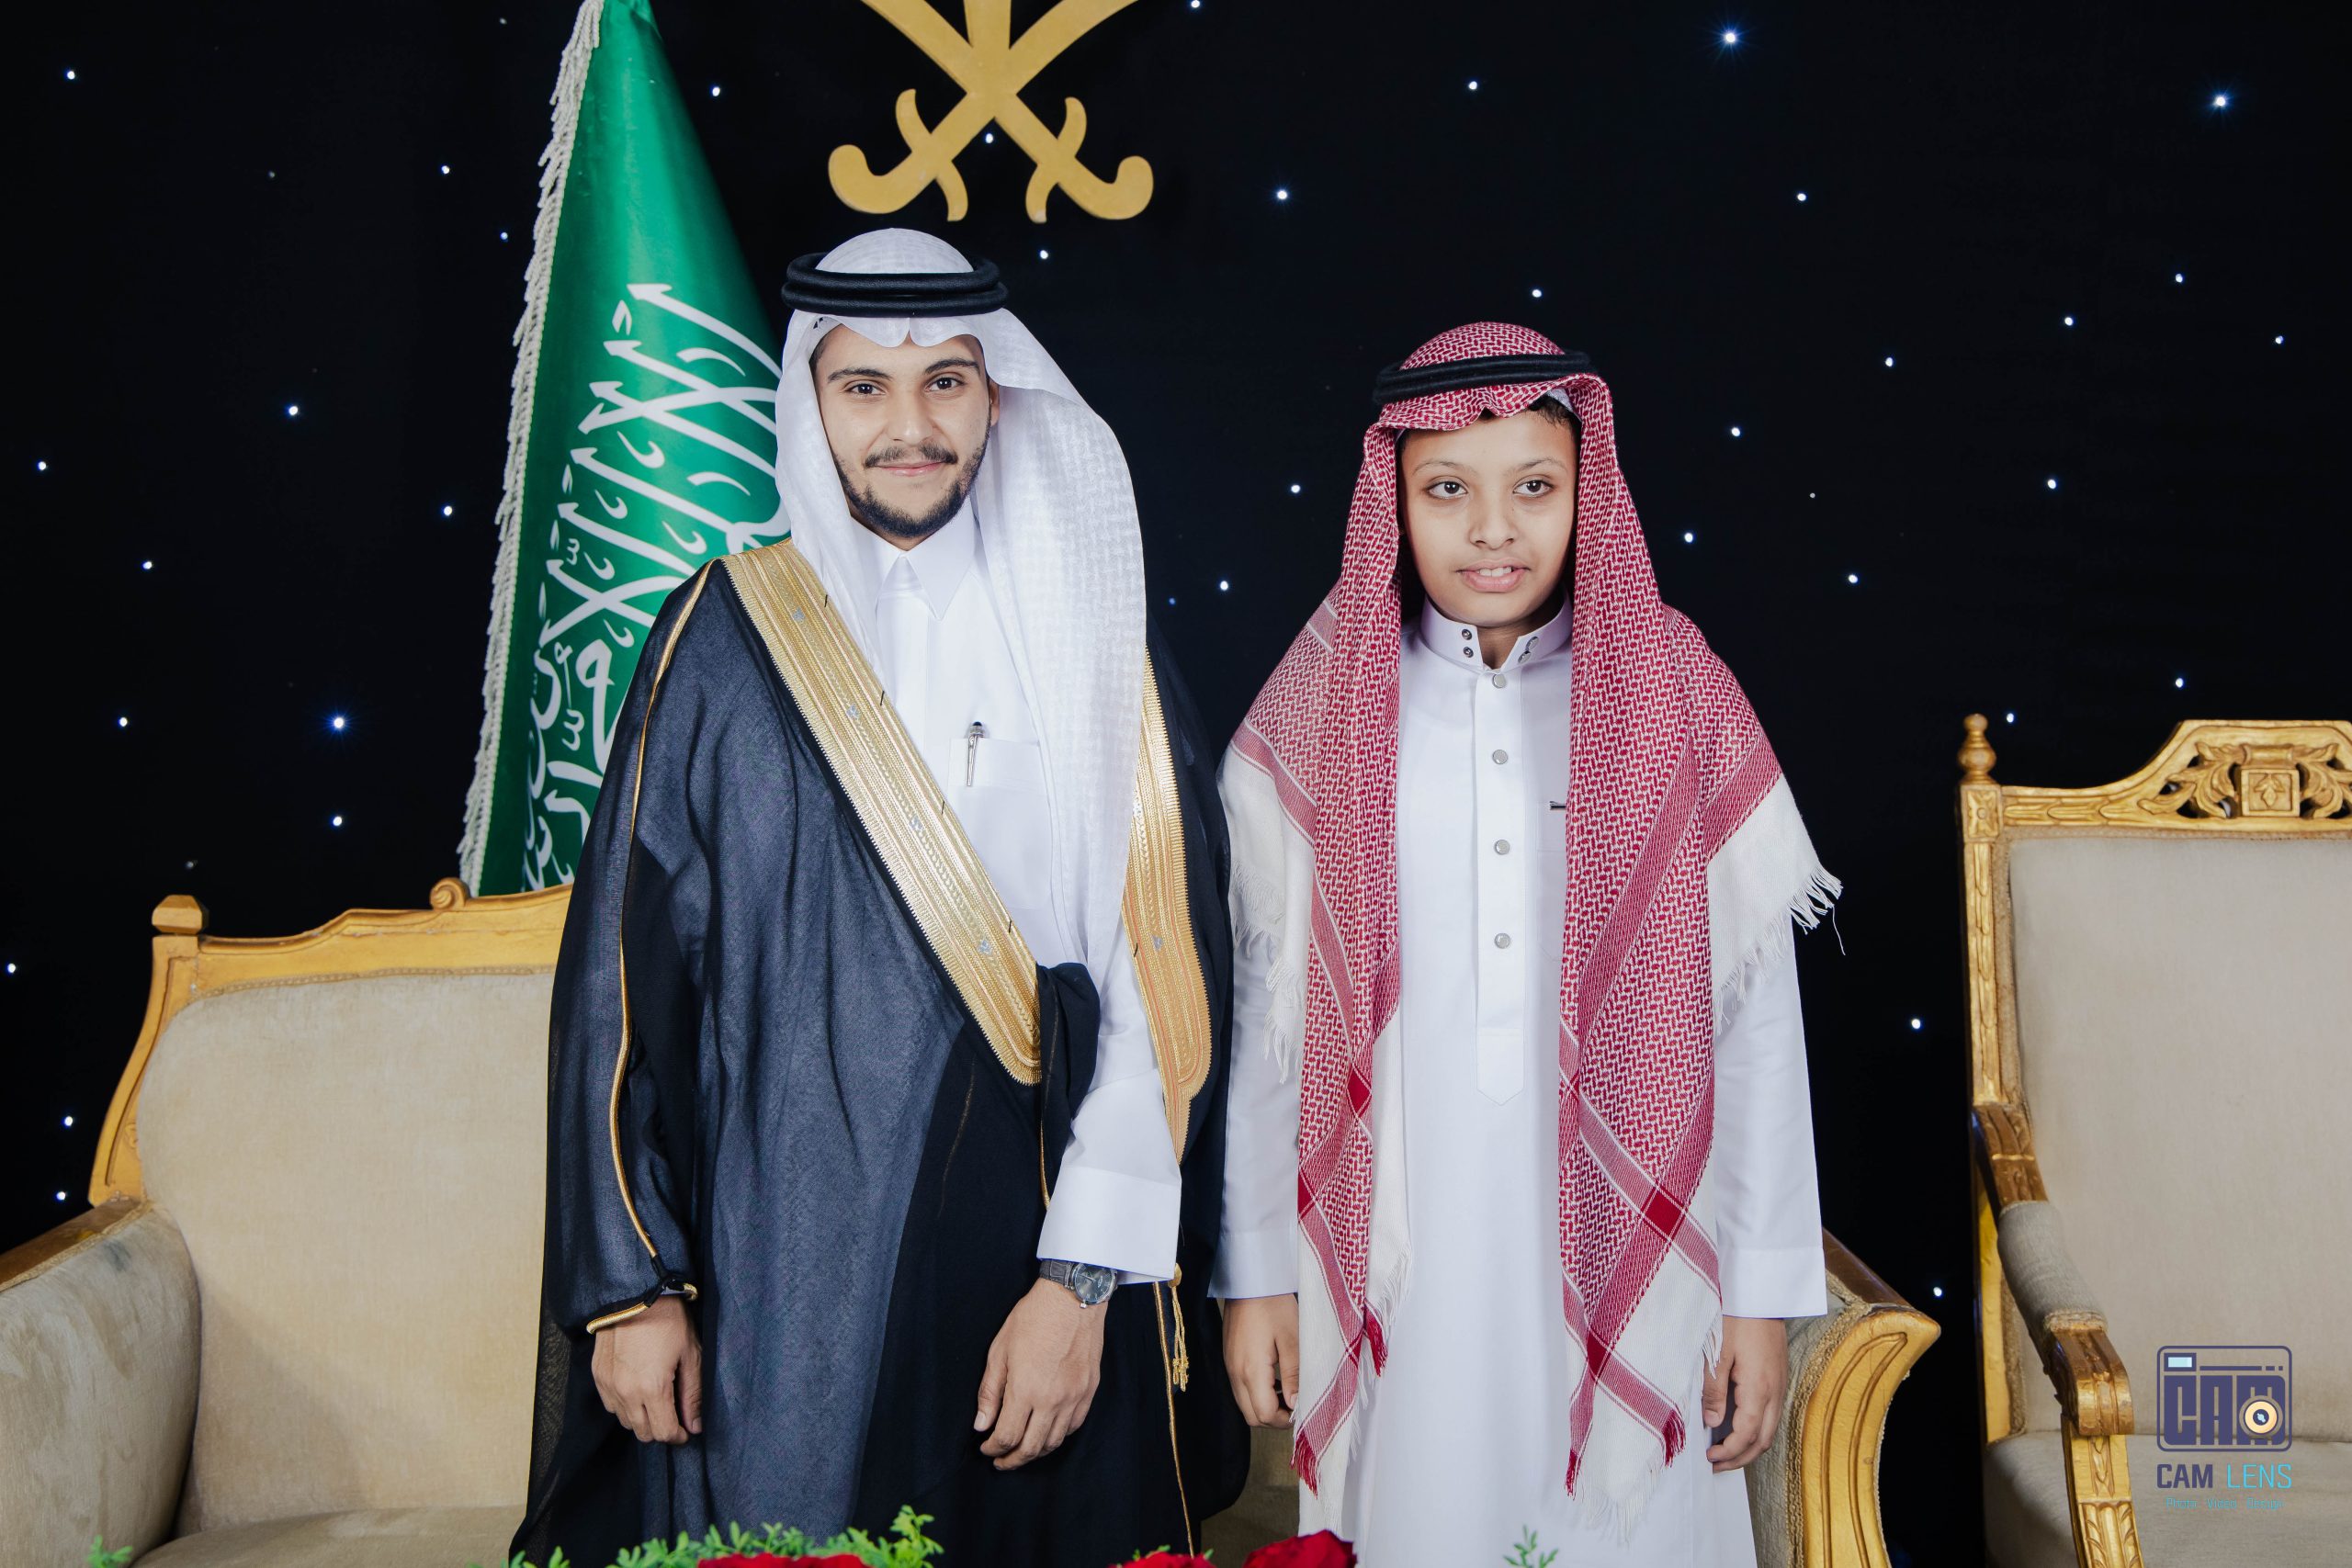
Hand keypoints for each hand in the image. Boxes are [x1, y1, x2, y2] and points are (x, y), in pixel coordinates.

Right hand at [590, 1295, 701, 1444]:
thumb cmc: (669, 1321)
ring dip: (642, 1419)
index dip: (679, 1436)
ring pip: (626, 1422)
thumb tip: (695, 1426)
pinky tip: (637, 1390)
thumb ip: (692, 1395)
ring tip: (656, 1400)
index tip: (686, 1431)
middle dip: (661, 1429)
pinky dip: (624, 1405)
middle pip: (643, 1433)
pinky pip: (611, 1405)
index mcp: (653, 1389)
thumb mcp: (691, 1355)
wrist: (636, 1294)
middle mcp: (627, 1392)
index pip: (665, 1432)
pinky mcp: (598, 1376)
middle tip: (673, 1415)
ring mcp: (609, 1385)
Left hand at [975, 1277, 1107, 1468]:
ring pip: (1054, 1442)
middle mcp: (1052, 1400)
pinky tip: (1046, 1433)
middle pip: (1031, 1447)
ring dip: (1035, 1452)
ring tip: (1021, 1451)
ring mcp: (1074, 1397)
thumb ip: (989, 1392)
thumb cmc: (1033, 1318)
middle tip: (1000, 1462)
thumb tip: (981, 1424)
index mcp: (1026, 1390)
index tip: (985, 1448)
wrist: (1074, 1298)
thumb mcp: (999, 1351)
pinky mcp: (1089, 1391)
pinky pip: (1073, 1427)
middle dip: (1012, 1460)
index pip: (1007, 1437)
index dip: (993, 1448)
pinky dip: (1058, 1437)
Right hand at [1222, 1293, 1299, 1426]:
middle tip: (1295, 1407)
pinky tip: (1274, 1379)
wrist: (1250, 1282)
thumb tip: (1296, 1404)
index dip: (1285, 1420)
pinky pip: (1240, 1389)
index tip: (1302, 1411)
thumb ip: (1293, 1375)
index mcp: (1251, 1370)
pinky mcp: (1229, 1359)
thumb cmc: (1273, 1306)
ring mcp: (1230, 1366)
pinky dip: (1257, 1393)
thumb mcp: (1291, 1339)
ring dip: (1265, 1406)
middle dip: (1274, 1419)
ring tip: (1287, 1392)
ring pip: (1244, 1404)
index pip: (1264, 1414)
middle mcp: (1235, 1373)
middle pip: (1251, 1416)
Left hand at [1704, 1314, 1787, 1471]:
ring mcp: (1780, 1387)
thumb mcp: (1717, 1354)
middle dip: (1740, 1459)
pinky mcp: (1780, 1380)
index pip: (1747, 1435)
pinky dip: (1757, 1432)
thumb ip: (1714, 1391)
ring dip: (1750, 1448)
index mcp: (1759, 1389)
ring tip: (1725, 1453)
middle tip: (1716, 1465)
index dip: (1729, 1452)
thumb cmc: (1737, 1319)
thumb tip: (1713, 1423)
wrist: (1761, 1297)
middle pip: (1763, 1441)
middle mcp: (1775, 1393)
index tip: (1710, 1457)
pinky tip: (1739, 1430)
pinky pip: (1772, 1417)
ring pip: (1770, 1431)